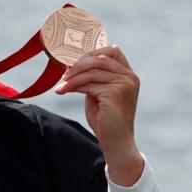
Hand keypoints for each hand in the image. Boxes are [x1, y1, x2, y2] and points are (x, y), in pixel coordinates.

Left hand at [54, 46, 144, 185]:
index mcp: (128, 75)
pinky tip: (63, 91)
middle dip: (79, 64)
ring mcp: (125, 84)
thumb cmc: (105, 118)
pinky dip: (73, 86)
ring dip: (73, 77)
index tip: (76, 62)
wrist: (115, 140)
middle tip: (64, 74)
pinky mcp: (116, 93)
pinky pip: (89, 84)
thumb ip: (93, 77)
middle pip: (100, 58)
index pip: (113, 51)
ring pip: (92, 71)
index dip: (93, 53)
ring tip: (61, 86)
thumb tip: (74, 64)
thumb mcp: (99, 92)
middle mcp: (130, 77)